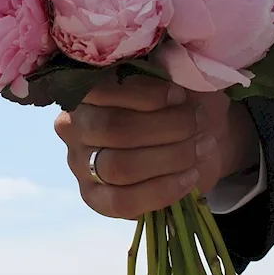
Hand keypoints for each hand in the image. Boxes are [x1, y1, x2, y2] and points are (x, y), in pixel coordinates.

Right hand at [54, 74, 260, 219]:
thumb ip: (168, 73)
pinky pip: (123, 202)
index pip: (101, 91)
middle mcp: (72, 125)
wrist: (196, 137)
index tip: (181, 96)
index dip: (146, 95)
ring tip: (201, 147)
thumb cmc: (180, 101)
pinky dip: (163, 190)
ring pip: (118, 167)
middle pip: (113, 129)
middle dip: (166, 127)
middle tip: (198, 123)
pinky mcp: (95, 198)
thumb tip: (173, 80)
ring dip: (169, 157)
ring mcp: (79, 164)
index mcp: (85, 88)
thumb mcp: (176, 76)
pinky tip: (190, 176)